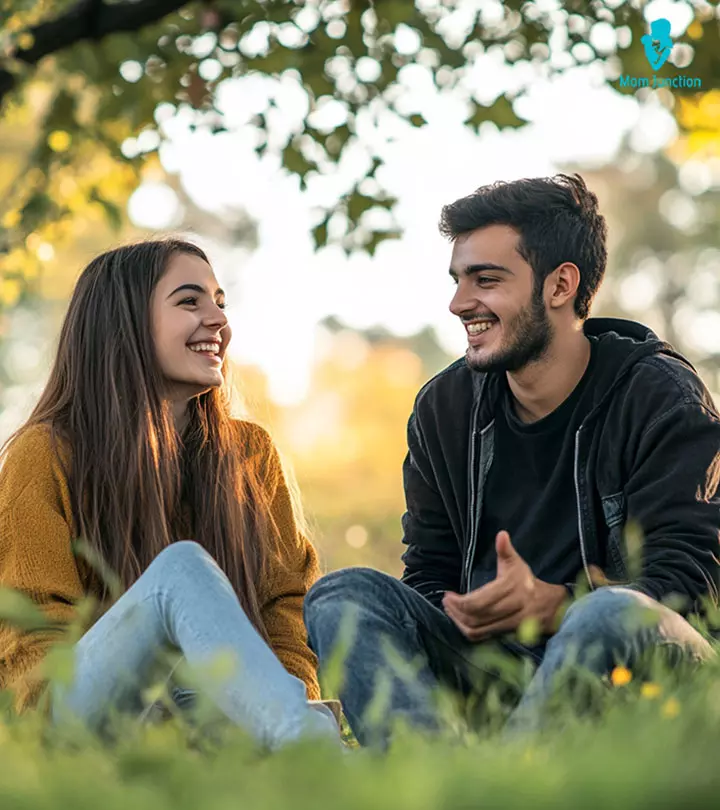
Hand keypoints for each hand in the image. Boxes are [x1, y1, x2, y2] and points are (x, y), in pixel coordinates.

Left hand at [442, 530, 566, 641]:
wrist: (551, 606)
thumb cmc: (527, 581)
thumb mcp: (518, 563)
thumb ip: (506, 550)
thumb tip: (501, 534)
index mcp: (514, 589)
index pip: (481, 601)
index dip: (460, 601)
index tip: (448, 595)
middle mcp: (514, 608)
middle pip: (477, 616)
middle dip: (457, 611)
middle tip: (446, 601)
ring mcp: (512, 624)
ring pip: (478, 630)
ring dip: (459, 622)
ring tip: (450, 610)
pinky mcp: (508, 634)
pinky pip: (483, 637)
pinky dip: (468, 631)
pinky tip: (459, 621)